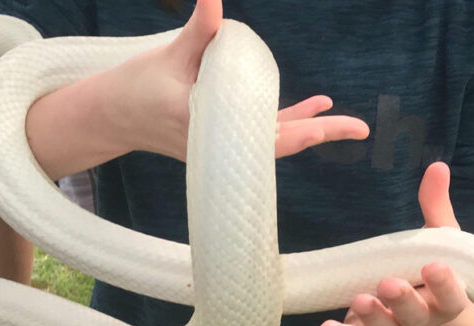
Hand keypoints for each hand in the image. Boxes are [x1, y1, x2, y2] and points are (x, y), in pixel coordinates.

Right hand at [99, 0, 368, 159]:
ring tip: (339, 117)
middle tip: (361, 128)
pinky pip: (262, 137)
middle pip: (281, 145)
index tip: (330, 120)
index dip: (302, 127)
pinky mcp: (222, 144)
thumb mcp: (169, 55)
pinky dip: (287, 123)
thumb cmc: (136, 85)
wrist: (113, 119)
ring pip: (274, 144)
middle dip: (320, 134)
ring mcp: (222, 149)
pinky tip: (313, 107)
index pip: (265, 132)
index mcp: (205, 126)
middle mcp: (219, 146)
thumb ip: (200, 28)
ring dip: (307, 129)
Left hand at [318, 163, 471, 325]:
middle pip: (417, 318)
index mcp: (447, 301)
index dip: (446, 286)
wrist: (417, 313)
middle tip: (388, 283)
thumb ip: (436, 208)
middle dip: (403, 302)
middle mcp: (424, 323)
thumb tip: (437, 166)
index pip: (453, 299)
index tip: (435, 265)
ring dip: (373, 318)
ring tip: (359, 300)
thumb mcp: (436, 242)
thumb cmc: (426, 270)